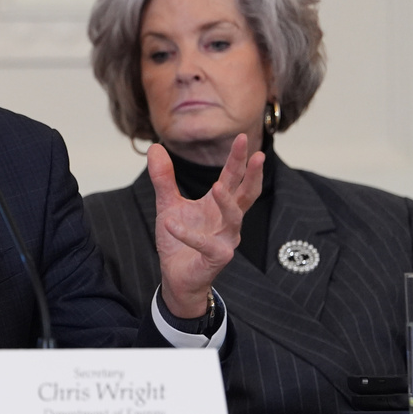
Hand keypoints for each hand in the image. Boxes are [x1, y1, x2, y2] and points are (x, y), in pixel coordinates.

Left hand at [149, 134, 263, 317]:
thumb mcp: (167, 204)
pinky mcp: (217, 257)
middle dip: (251, 174)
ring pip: (234, 218)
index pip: (233, 177)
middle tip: (257, 154)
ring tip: (217, 186)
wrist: (175, 276)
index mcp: (219, 204)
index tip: (241, 137)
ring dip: (227, 201)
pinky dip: (187, 234)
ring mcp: (226, 239)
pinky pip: (206, 244)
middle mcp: (228, 220)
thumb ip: (163, 178)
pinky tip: (170, 224)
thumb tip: (155, 148)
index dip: (238, 159)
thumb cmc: (178, 240)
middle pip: (246, 193)